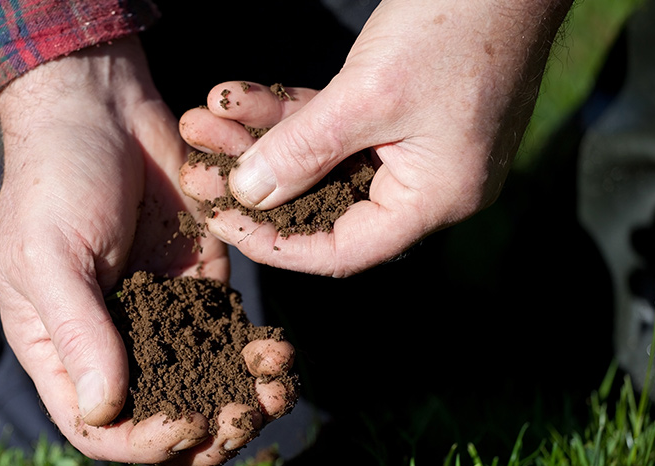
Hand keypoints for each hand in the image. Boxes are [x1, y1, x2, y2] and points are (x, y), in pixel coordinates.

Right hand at [0, 37, 290, 465]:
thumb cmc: (55, 179)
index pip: (97, 428)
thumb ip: (78, 332)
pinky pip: (230, 336)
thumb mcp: (51, 256)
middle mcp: (110, 343)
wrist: (100, 106)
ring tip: (277, 390)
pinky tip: (279, 352)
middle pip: (158, 417)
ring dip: (242, 399)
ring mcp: (158, 316)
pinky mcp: (200, 284)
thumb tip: (105, 410)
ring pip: (203, 384)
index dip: (142, 441)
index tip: (185, 423)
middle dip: (206, 428)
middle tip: (245, 418)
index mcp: (58, 349)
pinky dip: (256, 355)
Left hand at [179, 0, 571, 276]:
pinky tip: (236, 96)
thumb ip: (303, 150)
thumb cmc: (457, 25)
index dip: (275, 243)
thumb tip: (247, 194)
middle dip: (254, 180)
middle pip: (322, 202)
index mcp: (434, 200)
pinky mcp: (401, 113)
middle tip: (197, 168)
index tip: (221, 220)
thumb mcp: (367, 95)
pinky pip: (334, 124)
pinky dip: (288, 112)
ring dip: (261, 138)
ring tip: (203, 119)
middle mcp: (425, 185)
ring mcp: (413, 148)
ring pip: (320, 158)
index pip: (342, 250)